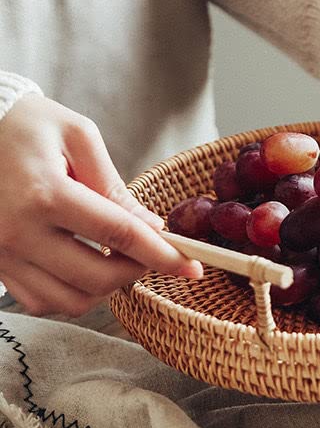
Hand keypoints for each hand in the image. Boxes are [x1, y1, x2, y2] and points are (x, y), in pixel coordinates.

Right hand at [0, 95, 201, 316]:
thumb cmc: (27, 126)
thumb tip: (151, 228)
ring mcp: (2, 254)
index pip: (120, 236)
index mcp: (45, 194)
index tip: (193, 266)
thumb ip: (115, 186)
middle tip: (152, 251)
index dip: (164, 255)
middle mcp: (18, 232)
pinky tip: (84, 266)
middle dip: (138, 270)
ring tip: (118, 257)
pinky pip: (43, 301)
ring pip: (72, 300)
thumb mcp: (79, 137)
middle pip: (99, 278)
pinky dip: (73, 293)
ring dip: (107, 288)